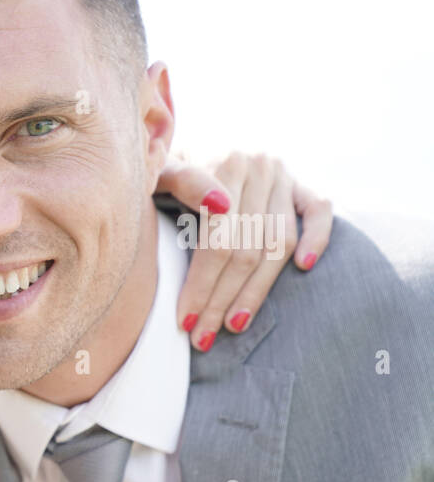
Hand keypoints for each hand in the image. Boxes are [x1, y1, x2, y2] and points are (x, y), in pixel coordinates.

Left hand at [156, 153, 332, 350]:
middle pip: (247, 249)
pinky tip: (303, 267)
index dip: (202, 284)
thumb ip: (181, 182)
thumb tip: (219, 205)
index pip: (218, 239)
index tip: (184, 320)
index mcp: (224, 163)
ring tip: (233, 325)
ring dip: (257, 289)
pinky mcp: (303, 183)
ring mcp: (285, 176)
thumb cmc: (167, 169)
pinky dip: (317, 238)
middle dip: (222, 299)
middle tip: (203, 336)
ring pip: (278, 243)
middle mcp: (260, 167)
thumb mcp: (160, 170)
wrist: (191, 144)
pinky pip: (320, 212)